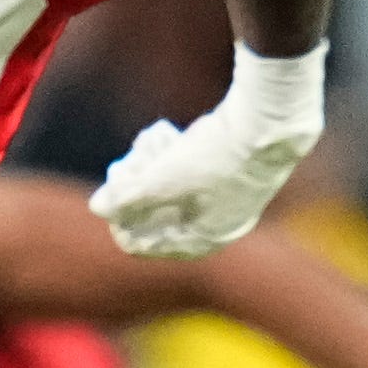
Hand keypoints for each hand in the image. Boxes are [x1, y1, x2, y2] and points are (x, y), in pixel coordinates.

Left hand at [92, 44, 322, 260]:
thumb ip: (123, 199)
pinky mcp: (226, 169)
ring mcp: (223, 197)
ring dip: (148, 161)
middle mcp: (213, 225)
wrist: (269, 124)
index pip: (140, 243)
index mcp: (200, 241)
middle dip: (134, 183)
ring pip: (164, 185)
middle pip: (151, 212)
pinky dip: (167, 151)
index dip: (118, 218)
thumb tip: (98, 208)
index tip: (113, 190)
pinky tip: (164, 132)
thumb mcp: (160, 181)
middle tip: (127, 161)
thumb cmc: (214, 158)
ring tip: (152, 139)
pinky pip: (183, 167)